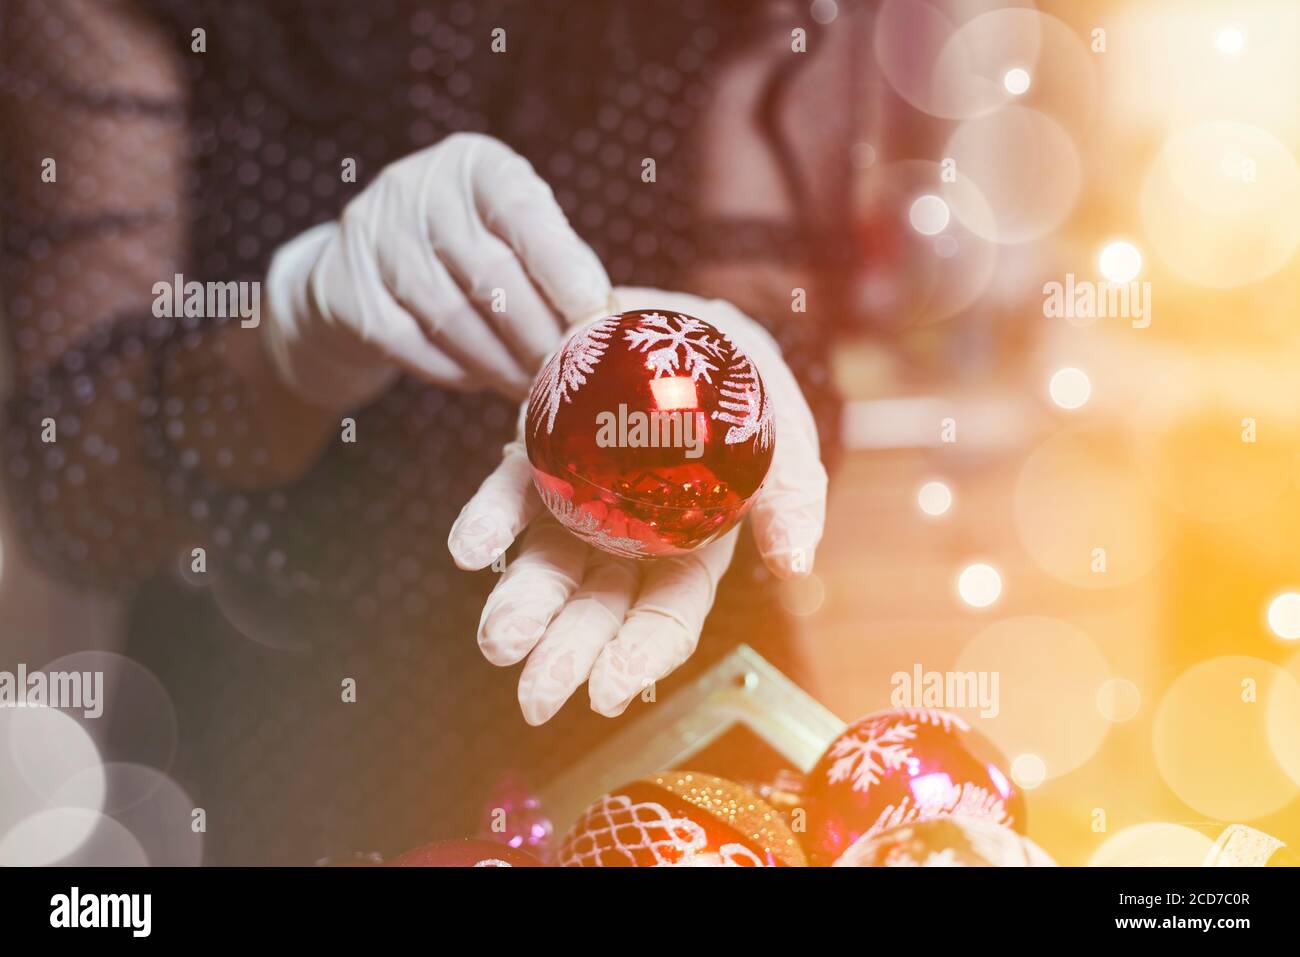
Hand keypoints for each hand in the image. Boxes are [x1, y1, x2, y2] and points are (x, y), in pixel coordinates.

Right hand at [261, 133, 610, 410]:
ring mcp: (373, 237)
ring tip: (534, 389)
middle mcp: (418, 188)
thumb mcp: (512, 232)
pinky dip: (456, 371)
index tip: (595, 316)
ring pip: (451, 317)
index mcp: (475, 164)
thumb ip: (558, 263)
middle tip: (569, 376)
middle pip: (490, 274)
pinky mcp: (346, 291)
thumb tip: (607, 322)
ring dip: (501, 364)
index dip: (563, 269)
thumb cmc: (468, 251)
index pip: (524, 211)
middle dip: (538, 335)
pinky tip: (481, 380)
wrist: (360, 267)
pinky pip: (413, 346)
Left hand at [448, 287, 828, 724]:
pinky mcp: (535, 458)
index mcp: (690, 545)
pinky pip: (507, 498)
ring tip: (499, 640)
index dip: (638, 656)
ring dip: (521, 606)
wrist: (668, 319)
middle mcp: (627, 536)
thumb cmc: (734, 383)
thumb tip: (795, 564)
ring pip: (547, 566)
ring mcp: (576, 500)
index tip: (607, 693)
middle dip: (567, 654)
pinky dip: (486, 524)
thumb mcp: (778, 431)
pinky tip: (470, 549)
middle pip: (597, 607)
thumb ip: (791, 496)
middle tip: (535, 698)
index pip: (665, 614)